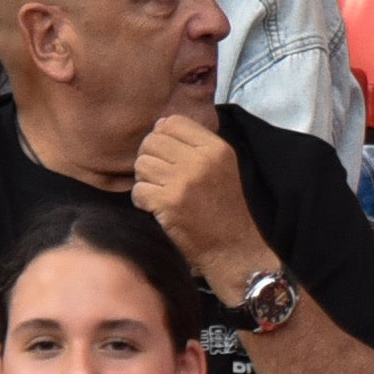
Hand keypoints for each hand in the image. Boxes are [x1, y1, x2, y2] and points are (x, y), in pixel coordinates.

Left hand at [131, 113, 257, 270]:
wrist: (235, 251)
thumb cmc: (227, 210)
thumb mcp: (223, 167)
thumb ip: (196, 144)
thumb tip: (160, 124)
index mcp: (216, 148)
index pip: (173, 122)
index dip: (162, 136)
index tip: (166, 155)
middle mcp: (201, 160)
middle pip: (152, 141)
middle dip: (149, 158)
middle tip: (158, 177)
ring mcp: (184, 181)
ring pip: (141, 164)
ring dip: (144, 179)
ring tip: (158, 191)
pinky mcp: (169, 203)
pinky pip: (138, 190)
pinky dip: (142, 200)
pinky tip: (156, 208)